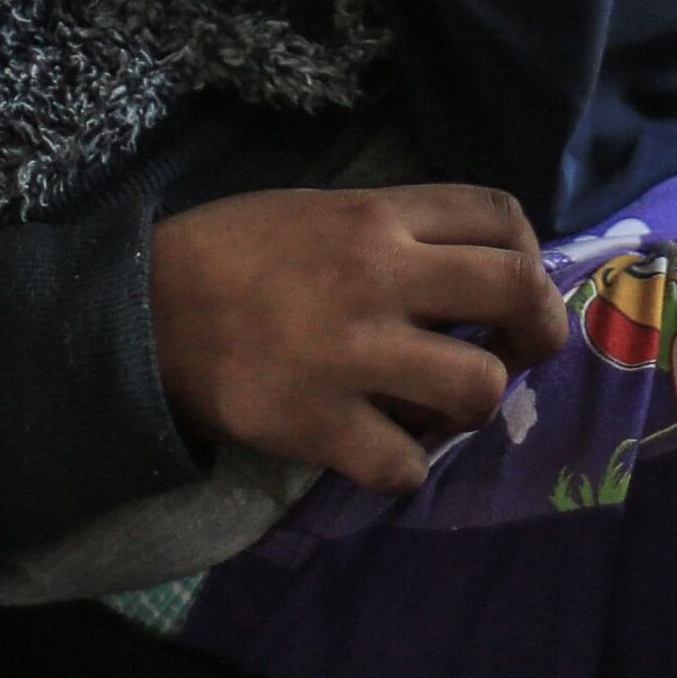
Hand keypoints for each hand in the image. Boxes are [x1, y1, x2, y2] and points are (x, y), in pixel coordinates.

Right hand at [151, 186, 567, 493]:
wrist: (137, 311)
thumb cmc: (227, 254)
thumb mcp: (315, 210)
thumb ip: (390, 232)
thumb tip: (467, 274)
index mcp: (375, 215)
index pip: (500, 216)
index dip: (529, 255)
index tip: (514, 286)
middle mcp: (378, 275)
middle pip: (518, 292)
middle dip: (539, 329)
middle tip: (518, 353)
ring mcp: (351, 352)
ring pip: (478, 387)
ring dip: (472, 404)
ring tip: (437, 406)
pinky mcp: (317, 423)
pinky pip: (405, 465)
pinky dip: (404, 467)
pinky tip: (380, 451)